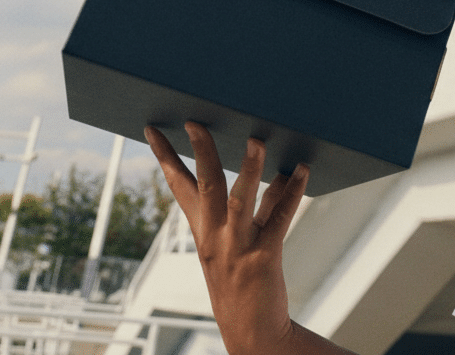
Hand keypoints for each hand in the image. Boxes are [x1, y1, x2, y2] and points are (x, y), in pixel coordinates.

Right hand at [145, 123, 308, 354]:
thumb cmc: (244, 280)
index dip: (165, 156)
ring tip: (256, 140)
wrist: (251, 332)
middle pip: (206, 185)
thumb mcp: (242, 241)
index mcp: (202, 230)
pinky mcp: (264, 257)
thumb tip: (284, 171)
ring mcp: (237, 247)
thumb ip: (263, 205)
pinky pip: (279, 219)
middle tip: (195, 122)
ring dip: (249, 169)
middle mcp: (214, 236)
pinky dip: (292, 193)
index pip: (180, 186)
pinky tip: (303, 171)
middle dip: (200, 151)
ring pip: (240, 200)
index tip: (152, 129)